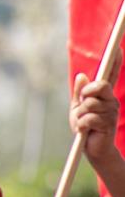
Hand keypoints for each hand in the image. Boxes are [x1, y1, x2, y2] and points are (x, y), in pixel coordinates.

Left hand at [69, 50, 121, 165]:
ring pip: (90, 104)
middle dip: (86, 94)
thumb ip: (79, 93)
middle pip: (100, 86)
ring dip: (81, 115)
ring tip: (84, 123)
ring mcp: (111, 112)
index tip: (118, 48)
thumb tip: (81, 76)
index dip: (115, 62)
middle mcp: (111, 101)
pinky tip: (85, 131)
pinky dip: (82, 124)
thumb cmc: (84, 127)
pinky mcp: (108, 124)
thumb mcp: (78, 108)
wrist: (90, 148)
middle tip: (83, 105)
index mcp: (103, 95)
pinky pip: (89, 118)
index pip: (111, 76)